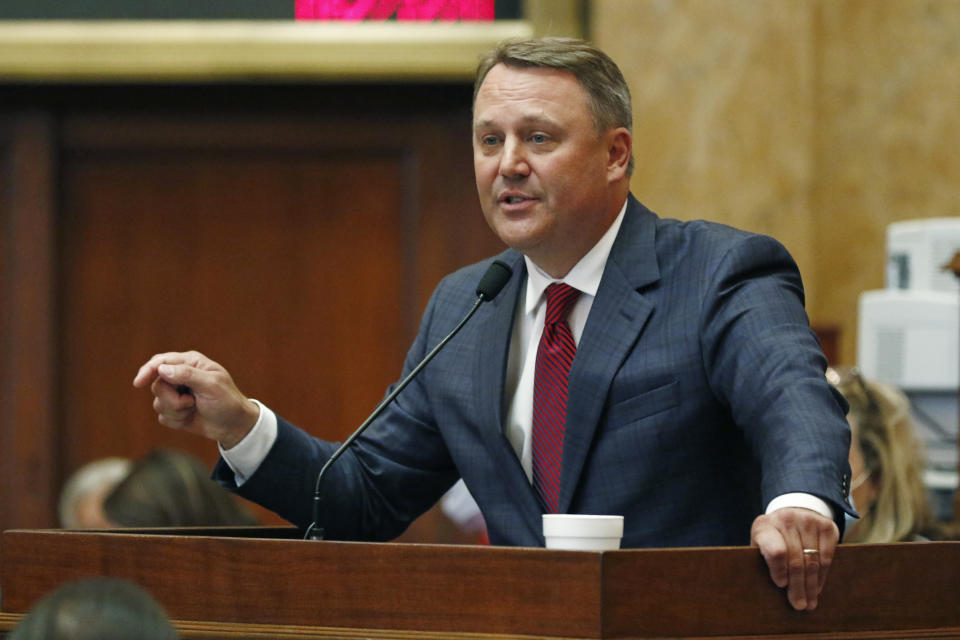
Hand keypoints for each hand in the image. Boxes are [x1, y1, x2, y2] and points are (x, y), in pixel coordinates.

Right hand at [133, 351, 259, 448]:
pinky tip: (191, 418)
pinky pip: (163, 417)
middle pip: (157, 385)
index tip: (138, 383)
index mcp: (190, 362)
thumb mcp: (212, 385)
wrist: (233, 425)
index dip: (147, 371)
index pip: (161, 362)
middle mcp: (180, 376)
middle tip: (190, 402)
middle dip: (171, 399)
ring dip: (176, 411)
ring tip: (194, 409)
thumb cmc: (227, 401)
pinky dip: (177, 420)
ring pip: (158, 403)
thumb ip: (187, 375)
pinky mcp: (175, 410)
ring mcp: (176, 393)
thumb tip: (162, 369)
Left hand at [751, 507, 838, 610]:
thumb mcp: (760, 545)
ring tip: (810, 602)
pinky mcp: (826, 525)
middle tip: (799, 605)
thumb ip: (764, 561)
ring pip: (813, 561)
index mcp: (764, 526)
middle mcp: (786, 519)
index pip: (775, 550)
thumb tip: (777, 591)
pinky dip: (822, 575)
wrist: (792, 512)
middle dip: (798, 587)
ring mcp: (808, 520)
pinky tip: (818, 586)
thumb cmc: (772, 537)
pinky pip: (827, 556)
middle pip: (796, 560)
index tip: (781, 585)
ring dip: (811, 585)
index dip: (779, 569)